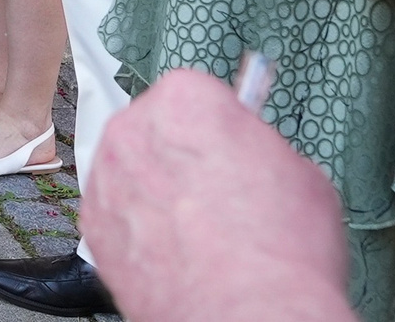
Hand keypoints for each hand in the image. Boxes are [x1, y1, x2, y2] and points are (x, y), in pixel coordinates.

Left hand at [80, 69, 351, 321]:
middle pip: (156, 128)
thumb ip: (258, 148)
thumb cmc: (281, 249)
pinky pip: (115, 212)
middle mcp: (134, 128)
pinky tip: (172, 250)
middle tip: (215, 191)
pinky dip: (136, 228)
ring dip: (154, 190)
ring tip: (195, 228)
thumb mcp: (302, 174)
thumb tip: (251, 155)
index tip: (229, 146)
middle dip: (180, 155)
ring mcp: (106, 176)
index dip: (220, 127)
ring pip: (131, 170)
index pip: (196, 94)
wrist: (248, 312)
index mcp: (186, 100)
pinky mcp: (92, 224)